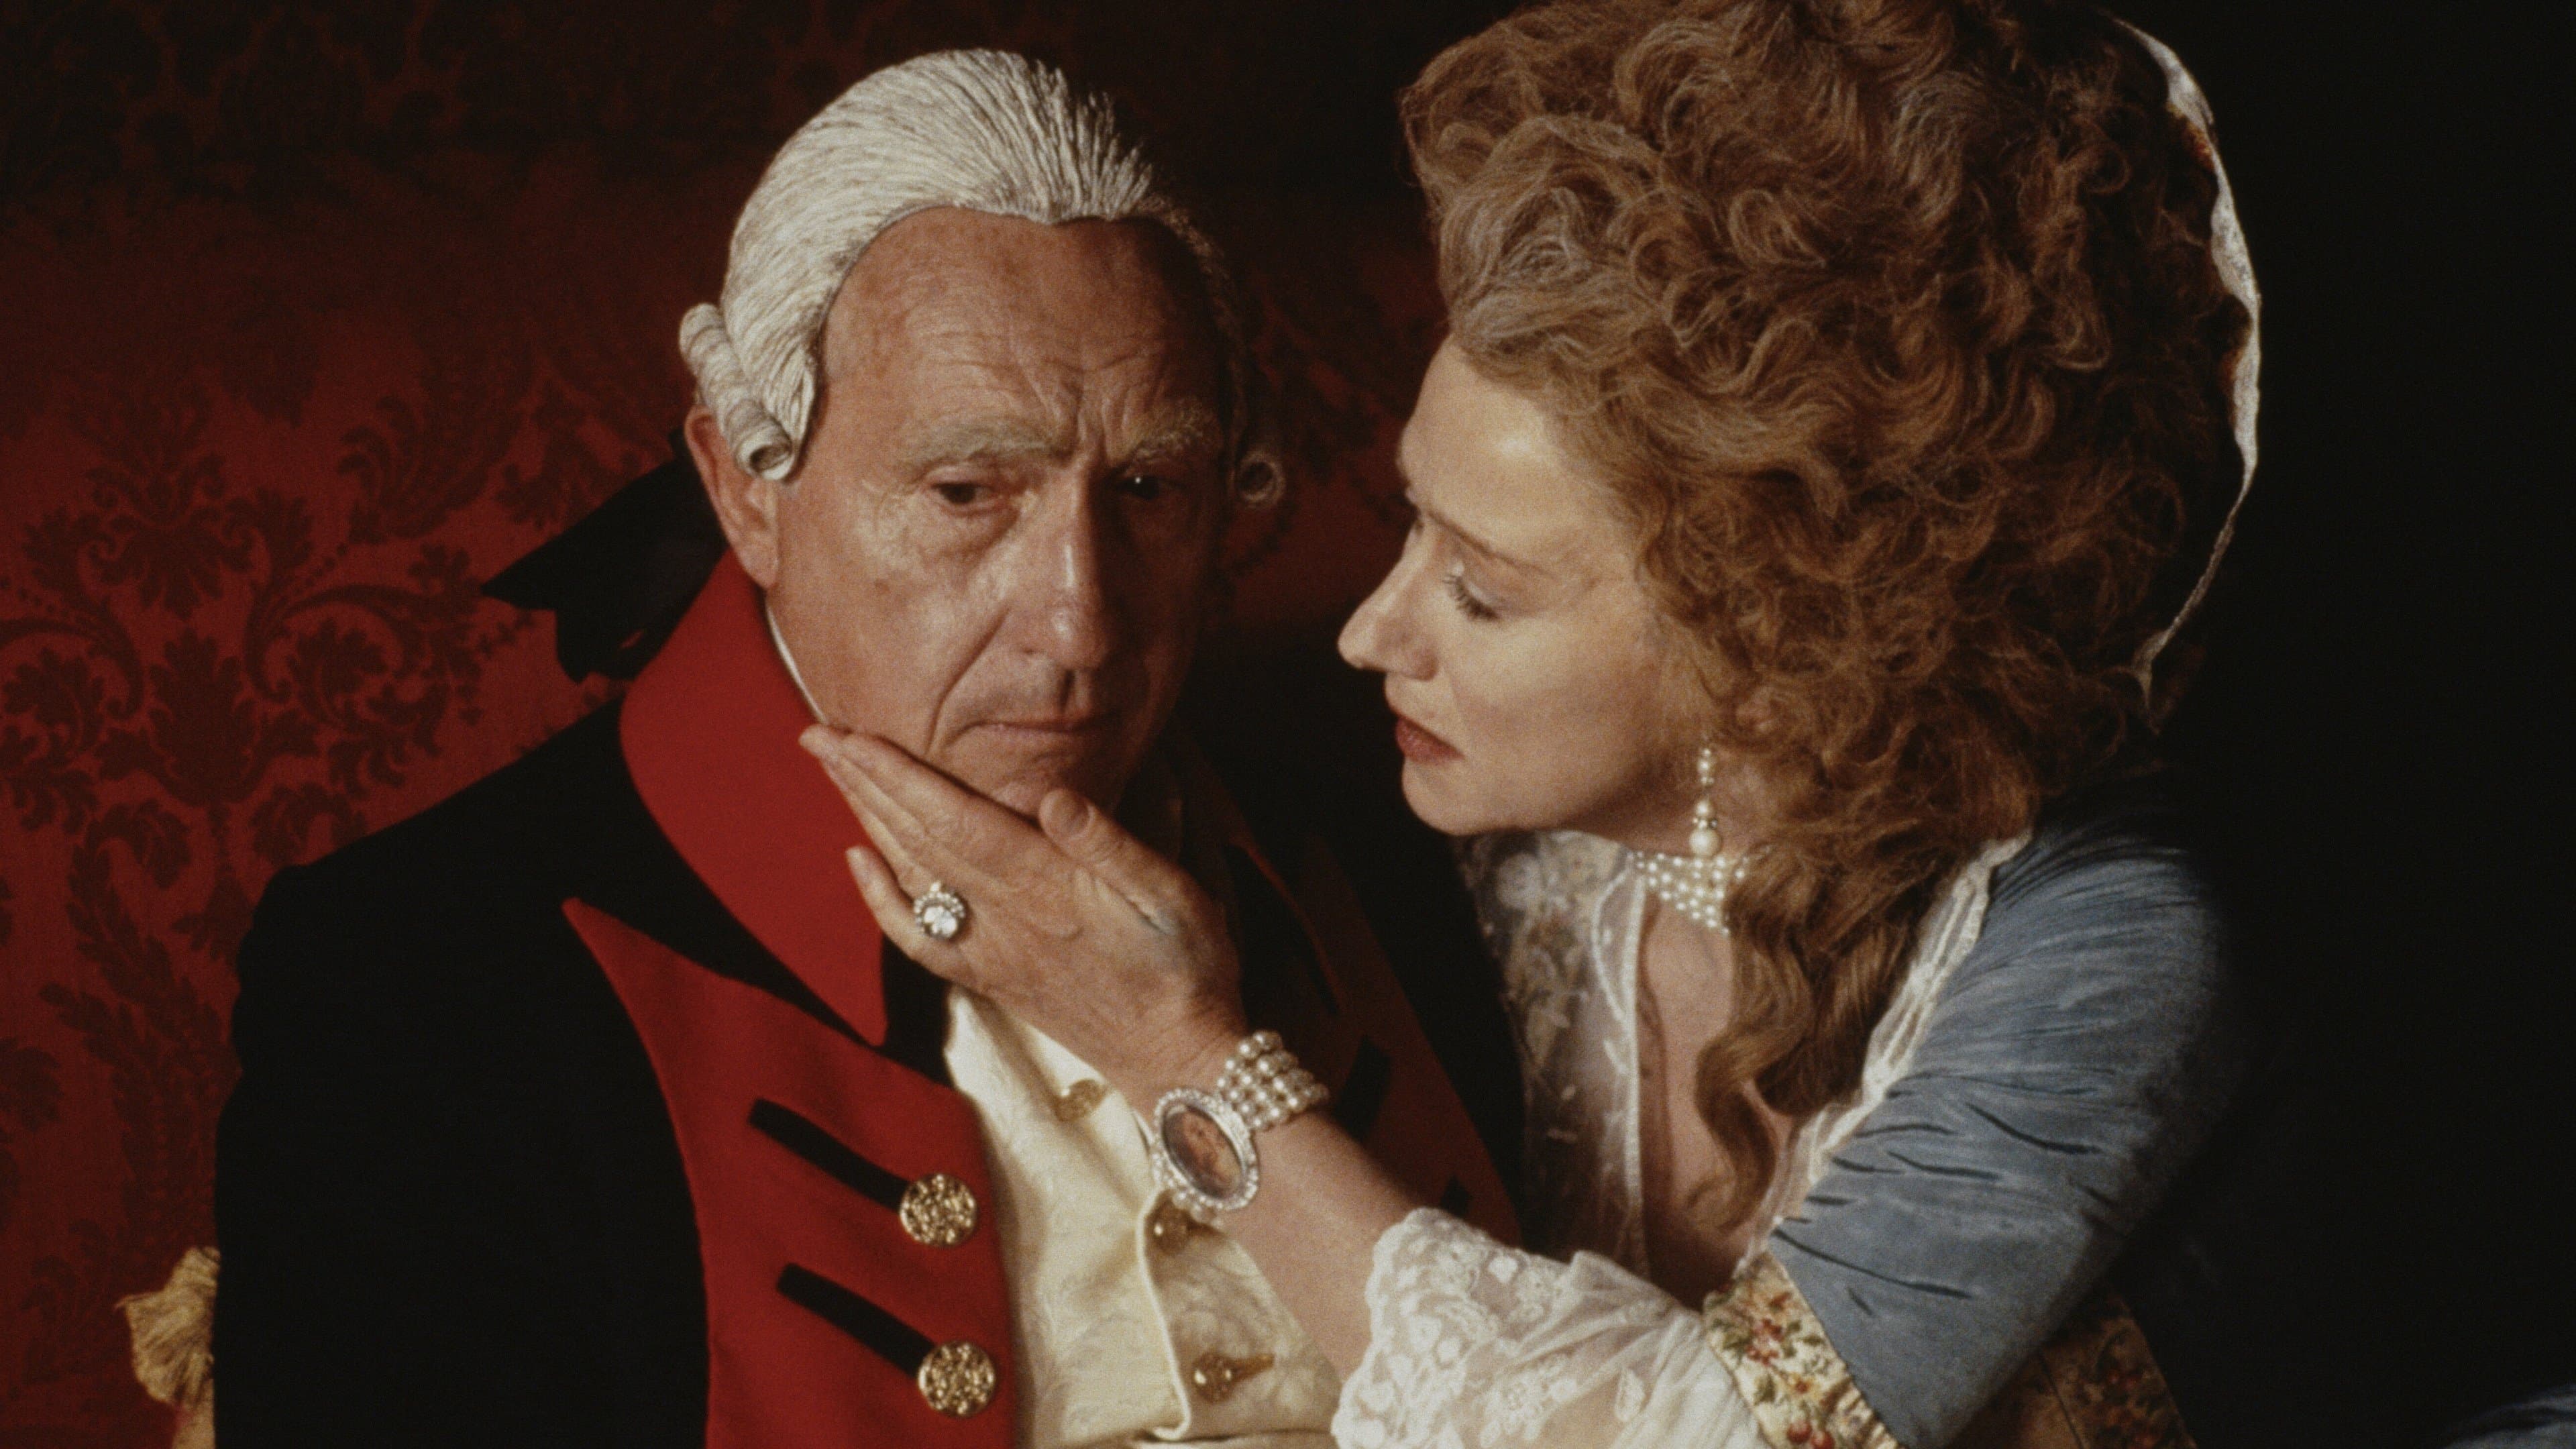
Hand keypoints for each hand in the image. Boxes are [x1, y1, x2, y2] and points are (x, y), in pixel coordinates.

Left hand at [799, 727, 1247, 1094]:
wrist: (1180, 1061)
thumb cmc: (1188, 969)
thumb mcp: (1174, 895)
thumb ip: (1111, 843)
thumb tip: (1055, 793)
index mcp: (1044, 887)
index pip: (952, 818)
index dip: (896, 775)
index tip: (851, 735)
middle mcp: (1003, 918)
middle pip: (916, 839)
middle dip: (864, 784)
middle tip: (817, 734)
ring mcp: (989, 951)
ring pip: (910, 876)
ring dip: (866, 822)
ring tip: (834, 774)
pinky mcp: (989, 977)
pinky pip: (917, 938)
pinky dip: (879, 899)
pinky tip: (859, 864)